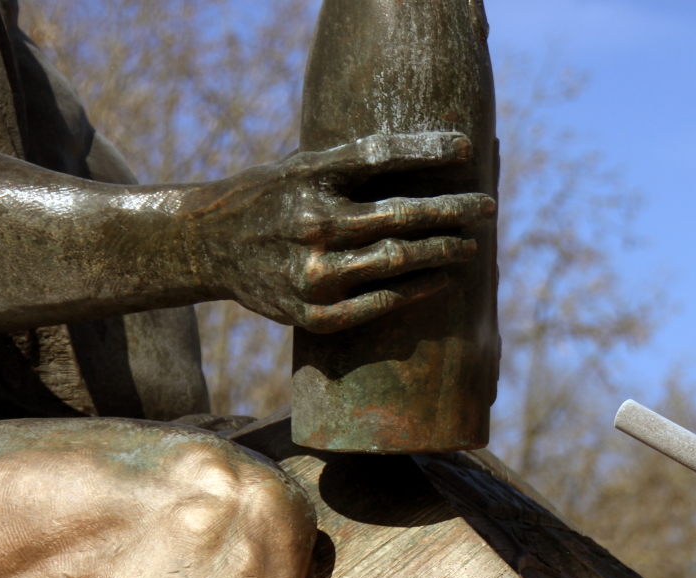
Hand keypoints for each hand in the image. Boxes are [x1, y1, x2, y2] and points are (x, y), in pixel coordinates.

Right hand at [184, 131, 494, 332]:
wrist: (208, 246)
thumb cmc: (272, 198)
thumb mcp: (300, 167)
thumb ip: (352, 166)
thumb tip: (431, 156)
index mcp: (307, 177)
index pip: (379, 156)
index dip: (427, 151)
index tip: (466, 148)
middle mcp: (310, 222)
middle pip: (400, 214)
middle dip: (453, 210)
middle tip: (487, 206)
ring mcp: (311, 272)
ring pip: (397, 260)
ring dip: (443, 251)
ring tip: (471, 245)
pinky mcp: (311, 312)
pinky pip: (379, 304)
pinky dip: (417, 290)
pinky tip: (442, 279)